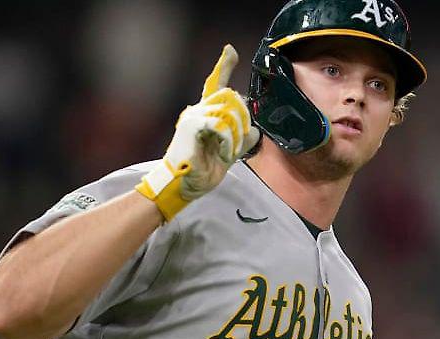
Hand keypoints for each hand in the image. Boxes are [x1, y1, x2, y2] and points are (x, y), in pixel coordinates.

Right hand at [136, 44, 259, 221]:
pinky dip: (228, 141)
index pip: (215, 84)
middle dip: (244, 117)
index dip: (224, 66)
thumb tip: (256, 132)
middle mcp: (198, 110)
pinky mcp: (192, 126)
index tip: (230, 51)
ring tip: (230, 151)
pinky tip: (223, 153)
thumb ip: (241, 141)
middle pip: (230, 95)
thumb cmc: (201, 171)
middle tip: (242, 139)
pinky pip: (220, 124)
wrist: (183, 186)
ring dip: (237, 134)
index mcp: (205, 114)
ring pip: (228, 109)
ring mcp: (193, 116)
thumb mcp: (227, 154)